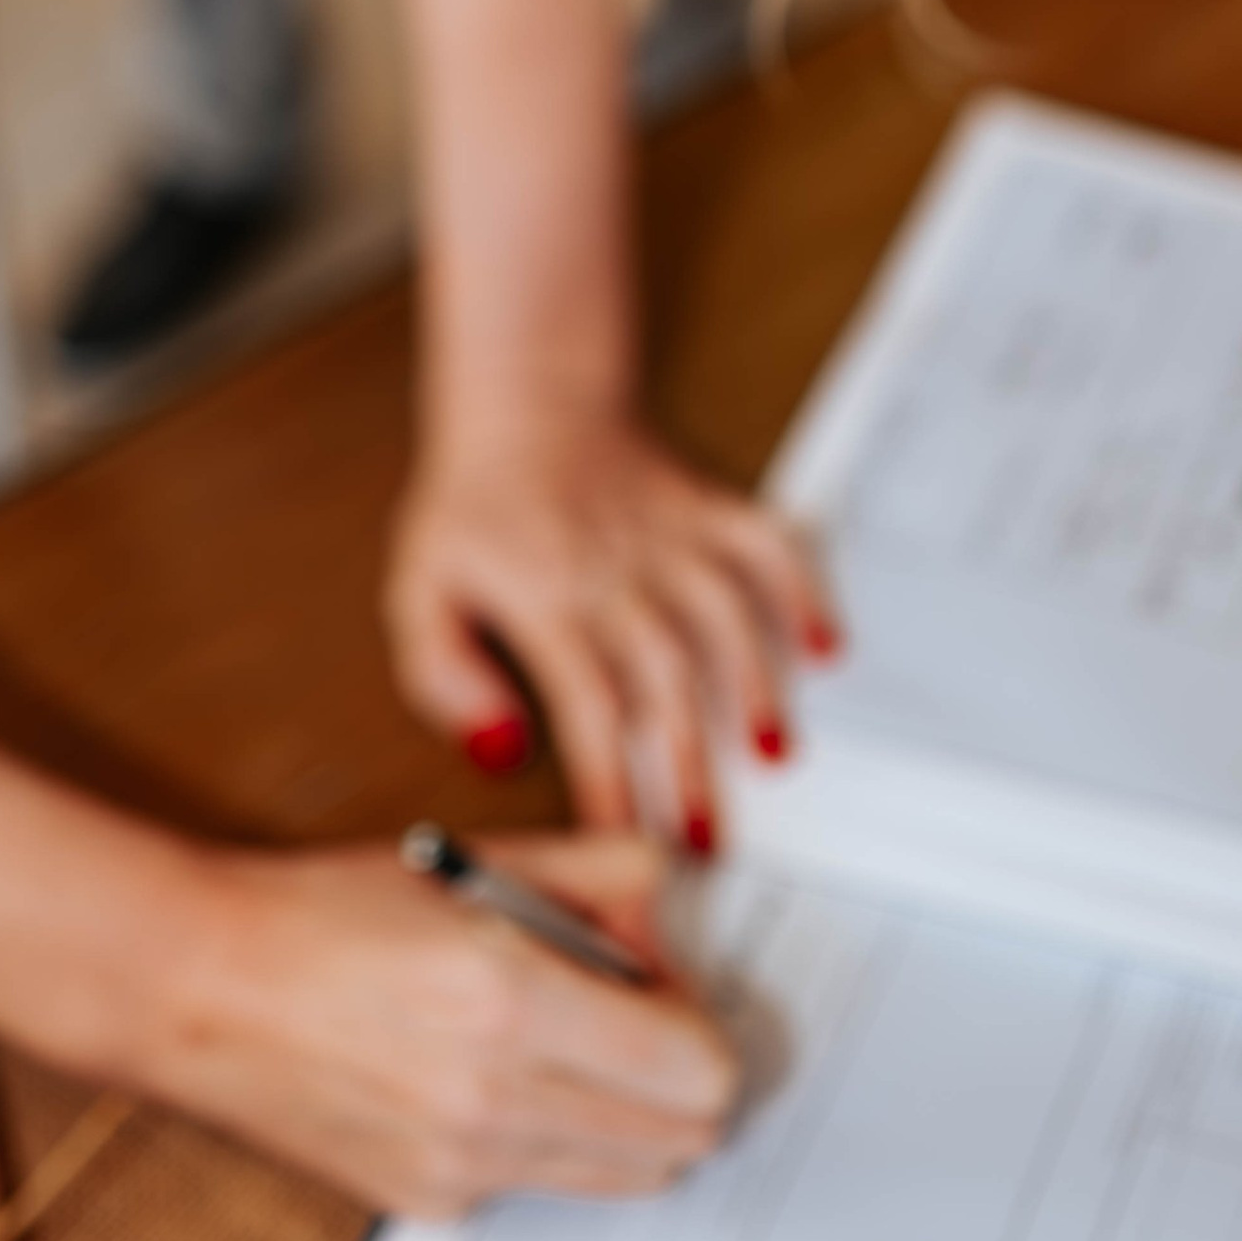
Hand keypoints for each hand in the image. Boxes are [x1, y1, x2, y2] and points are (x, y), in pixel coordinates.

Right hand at [149, 833, 735, 1216]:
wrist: (200, 987)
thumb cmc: (324, 911)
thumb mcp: (474, 859)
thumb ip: (600, 871)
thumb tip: (668, 904)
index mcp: (514, 998)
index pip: (698, 1069)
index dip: (697, 1023)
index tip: (660, 985)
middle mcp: (496, 1099)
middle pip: (682, 1141)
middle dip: (675, 1077)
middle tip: (625, 1016)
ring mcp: (463, 1166)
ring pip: (626, 1178)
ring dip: (623, 1116)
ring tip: (557, 1043)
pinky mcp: (429, 1205)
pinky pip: (541, 1186)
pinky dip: (545, 1140)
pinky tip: (482, 1077)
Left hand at [386, 417, 837, 847]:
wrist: (525, 400)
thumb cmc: (475, 503)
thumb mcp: (418, 590)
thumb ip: (443, 676)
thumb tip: (498, 745)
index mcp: (543, 594)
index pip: (586, 706)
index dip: (610, 782)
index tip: (624, 840)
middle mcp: (614, 566)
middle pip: (663, 676)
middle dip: (690, 764)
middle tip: (706, 838)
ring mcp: (668, 533)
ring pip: (723, 614)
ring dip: (754, 686)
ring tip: (773, 757)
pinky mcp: (706, 506)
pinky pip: (765, 544)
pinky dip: (802, 591)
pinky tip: (823, 648)